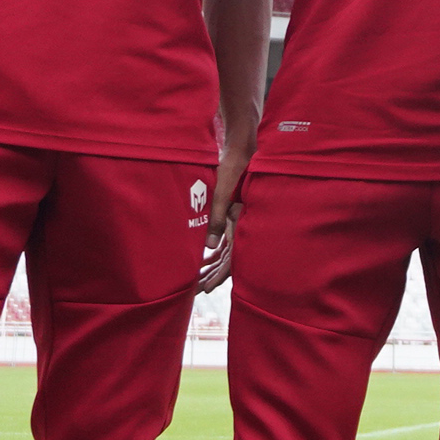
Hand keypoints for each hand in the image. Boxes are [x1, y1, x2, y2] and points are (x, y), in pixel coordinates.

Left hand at [196, 145, 246, 293]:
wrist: (245, 148)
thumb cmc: (235, 167)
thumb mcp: (222, 193)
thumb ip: (217, 219)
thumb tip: (209, 247)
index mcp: (243, 224)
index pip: (232, 260)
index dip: (219, 276)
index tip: (206, 289)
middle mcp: (242, 227)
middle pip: (227, 261)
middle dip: (211, 276)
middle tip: (195, 291)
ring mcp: (239, 223)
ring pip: (225, 253)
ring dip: (211, 266)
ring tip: (196, 279)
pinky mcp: (235, 217)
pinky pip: (225, 241)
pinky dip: (214, 252)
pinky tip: (203, 258)